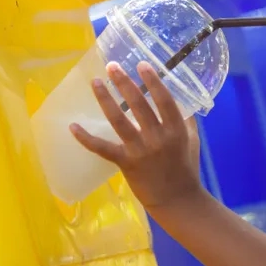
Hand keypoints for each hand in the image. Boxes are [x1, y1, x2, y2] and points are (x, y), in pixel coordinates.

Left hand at [70, 60, 204, 209]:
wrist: (177, 200)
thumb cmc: (186, 169)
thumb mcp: (192, 141)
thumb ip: (186, 120)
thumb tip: (180, 100)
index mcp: (176, 129)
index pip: (164, 100)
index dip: (153, 81)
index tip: (142, 65)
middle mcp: (158, 137)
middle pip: (139, 105)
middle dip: (125, 83)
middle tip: (112, 66)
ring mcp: (141, 150)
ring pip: (119, 120)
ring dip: (106, 99)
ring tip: (96, 82)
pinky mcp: (126, 163)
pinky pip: (103, 148)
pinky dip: (86, 138)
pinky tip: (73, 126)